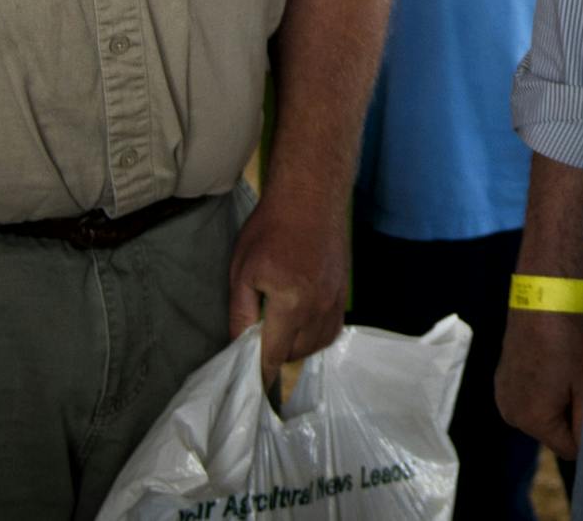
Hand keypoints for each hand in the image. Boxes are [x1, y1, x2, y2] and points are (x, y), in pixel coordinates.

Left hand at [228, 184, 348, 383]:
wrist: (309, 198)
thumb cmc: (269, 230)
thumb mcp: (243, 270)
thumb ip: (240, 313)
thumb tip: (239, 344)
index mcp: (291, 304)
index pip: (276, 354)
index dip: (263, 371)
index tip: (256, 384)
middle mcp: (318, 307)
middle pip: (298, 353)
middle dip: (278, 357)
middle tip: (262, 350)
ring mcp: (335, 300)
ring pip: (318, 344)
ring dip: (299, 349)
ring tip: (282, 340)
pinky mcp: (344, 292)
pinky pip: (334, 329)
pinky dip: (318, 337)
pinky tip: (304, 329)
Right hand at [495, 306, 582, 458]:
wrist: (543, 295)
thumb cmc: (568, 339)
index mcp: (531, 419)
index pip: (569, 448)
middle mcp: (511, 414)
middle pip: (552, 433)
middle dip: (569, 416)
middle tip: (579, 382)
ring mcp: (503, 395)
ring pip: (540, 415)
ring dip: (555, 402)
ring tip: (564, 371)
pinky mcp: (501, 379)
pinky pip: (528, 398)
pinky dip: (541, 390)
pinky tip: (549, 364)